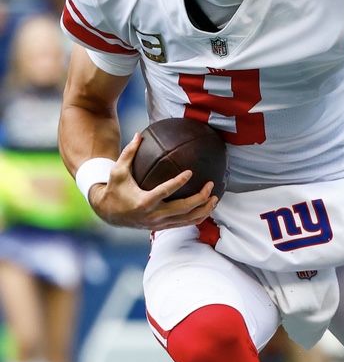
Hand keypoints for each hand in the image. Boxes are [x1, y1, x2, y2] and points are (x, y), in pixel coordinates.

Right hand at [88, 133, 217, 229]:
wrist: (109, 213)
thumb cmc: (115, 189)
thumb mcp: (118, 170)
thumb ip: (129, 153)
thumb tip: (139, 134)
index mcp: (143, 201)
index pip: (165, 192)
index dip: (178, 182)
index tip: (190, 172)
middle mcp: (153, 215)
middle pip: (183, 209)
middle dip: (200, 198)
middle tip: (211, 185)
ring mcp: (159, 223)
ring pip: (187, 220)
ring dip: (204, 210)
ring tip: (215, 198)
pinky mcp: (163, 227)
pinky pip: (185, 224)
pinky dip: (198, 217)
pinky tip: (208, 207)